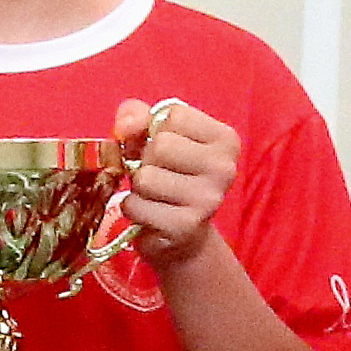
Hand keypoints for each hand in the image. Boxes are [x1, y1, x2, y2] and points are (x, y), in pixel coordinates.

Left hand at [119, 97, 237, 258]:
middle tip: (158, 174)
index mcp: (225, 140)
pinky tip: (150, 213)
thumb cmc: (167, 175)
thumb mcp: (152, 136)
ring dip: (138, 186)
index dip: (155, 130)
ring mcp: (208, 199)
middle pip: (161, 145)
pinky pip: (137, 205)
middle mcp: (224, 168)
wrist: (179, 235)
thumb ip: (137, 116)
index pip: (174, 115)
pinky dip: (133, 208)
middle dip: (146, 159)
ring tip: (154, 194)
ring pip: (146, 177)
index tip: (165, 149)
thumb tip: (124, 125)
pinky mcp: (185, 226)